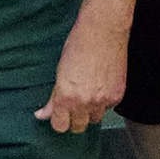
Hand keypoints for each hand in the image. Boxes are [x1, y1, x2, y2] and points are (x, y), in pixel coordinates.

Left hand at [37, 5, 129, 132]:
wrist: (102, 31)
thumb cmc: (78, 45)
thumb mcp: (59, 72)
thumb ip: (53, 97)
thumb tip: (42, 115)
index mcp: (66, 97)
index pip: (60, 126)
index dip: (60, 120)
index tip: (60, 115)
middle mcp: (84, 102)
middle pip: (78, 127)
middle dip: (75, 119)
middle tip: (74, 105)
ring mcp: (102, 100)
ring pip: (94, 119)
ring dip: (91, 111)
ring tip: (89, 93)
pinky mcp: (117, 95)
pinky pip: (109, 108)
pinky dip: (105, 101)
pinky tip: (101, 85)